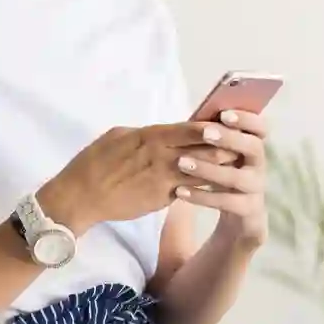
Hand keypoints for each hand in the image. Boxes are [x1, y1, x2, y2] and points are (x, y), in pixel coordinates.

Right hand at [39, 123, 234, 233]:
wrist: (80, 197)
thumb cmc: (93, 163)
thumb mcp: (117, 136)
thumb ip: (144, 133)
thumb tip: (161, 131)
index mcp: (151, 136)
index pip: (193, 128)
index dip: (215, 126)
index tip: (230, 124)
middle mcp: (162, 156)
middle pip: (206, 149)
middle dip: (226, 147)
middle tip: (243, 145)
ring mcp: (164, 179)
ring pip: (204, 172)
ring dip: (221, 169)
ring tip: (236, 166)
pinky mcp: (162, 199)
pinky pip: (190, 191)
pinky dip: (205, 187)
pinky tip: (217, 187)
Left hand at [173, 108, 268, 247]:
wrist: (236, 217)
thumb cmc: (222, 176)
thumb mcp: (219, 157)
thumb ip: (212, 139)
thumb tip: (194, 118)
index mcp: (253, 146)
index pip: (260, 127)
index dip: (246, 119)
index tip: (224, 113)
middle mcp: (259, 165)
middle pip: (253, 147)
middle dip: (230, 138)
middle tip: (205, 133)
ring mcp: (256, 188)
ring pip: (237, 177)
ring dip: (209, 169)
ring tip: (181, 163)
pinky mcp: (248, 210)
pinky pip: (226, 202)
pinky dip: (202, 196)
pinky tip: (180, 191)